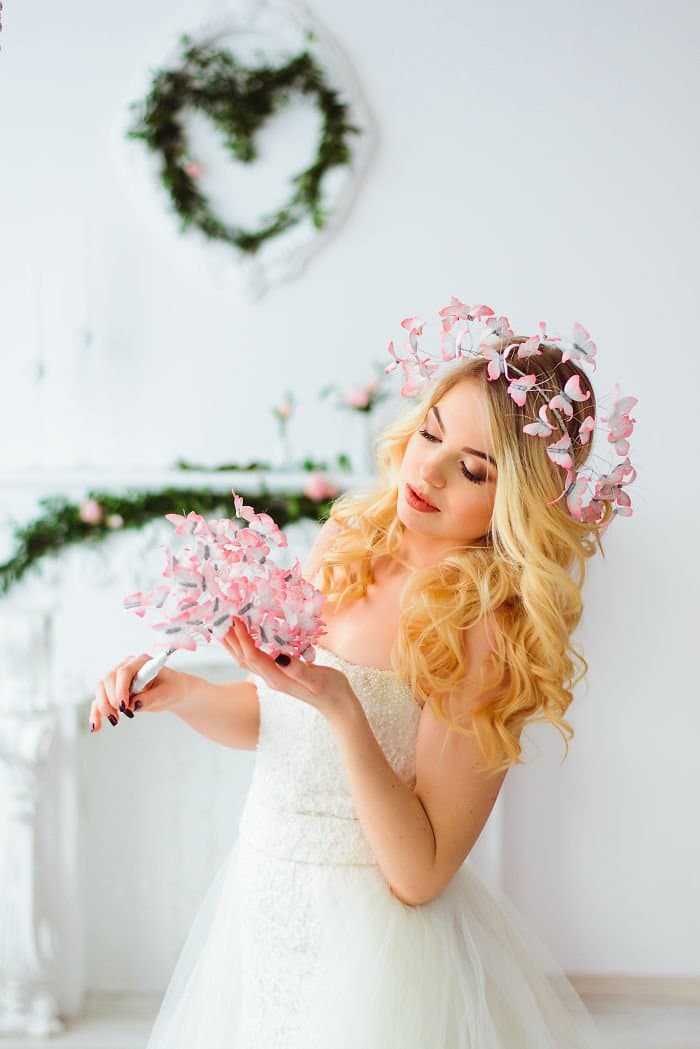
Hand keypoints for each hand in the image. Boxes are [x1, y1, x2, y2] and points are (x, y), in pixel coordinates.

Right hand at [90, 653, 190, 731]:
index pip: (124, 671)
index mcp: (141, 661)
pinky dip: (96, 713)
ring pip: (101, 688)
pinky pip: (100, 700)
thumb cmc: (171, 687)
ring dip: (103, 706)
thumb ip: (150, 698)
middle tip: (122, 714)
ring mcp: (118, 677)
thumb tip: (133, 705)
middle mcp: (126, 666)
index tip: (124, 706)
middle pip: (109, 678)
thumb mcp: (166, 693)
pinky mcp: (113, 690)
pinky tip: (96, 727)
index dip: (121, 688)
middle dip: (111, 699)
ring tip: (115, 720)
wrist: (171, 690)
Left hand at [220, 618, 355, 721]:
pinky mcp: (279, 674)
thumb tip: (279, 656)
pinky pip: (257, 658)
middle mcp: (271, 678)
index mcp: (277, 678)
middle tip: (221, 618)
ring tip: (226, 625)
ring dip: (235, 642)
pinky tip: (248, 636)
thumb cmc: (331, 690)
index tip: (236, 618)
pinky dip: (247, 645)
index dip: (242, 637)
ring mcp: (274, 677)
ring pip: (246, 659)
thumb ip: (298, 669)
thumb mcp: (317, 679)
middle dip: (231, 639)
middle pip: (242, 658)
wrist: (338, 705)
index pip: (252, 656)